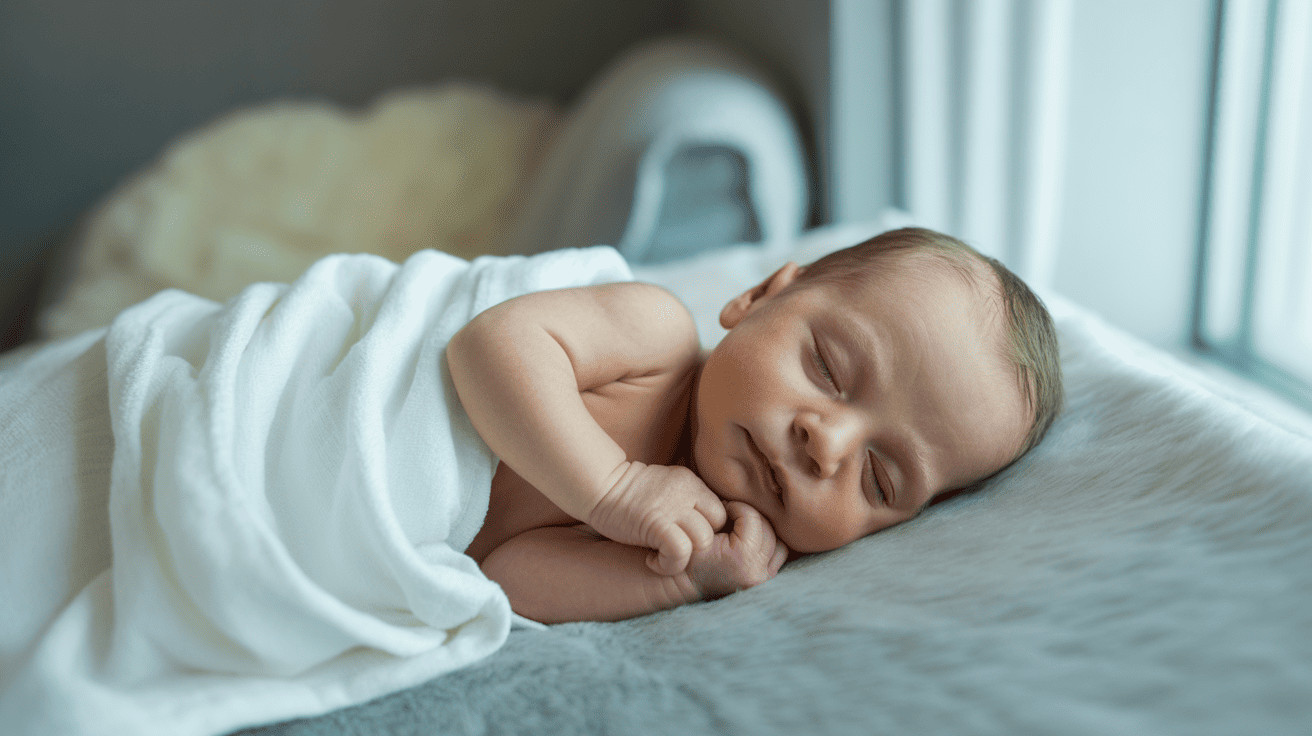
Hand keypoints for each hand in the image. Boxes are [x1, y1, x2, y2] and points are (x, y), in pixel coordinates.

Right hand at [588, 461, 727, 575]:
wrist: (598, 484)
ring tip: (663, 558)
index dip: (708, 530)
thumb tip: (701, 525)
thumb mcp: (666, 487)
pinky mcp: (656, 522)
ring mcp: (672, 506)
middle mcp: (687, 492)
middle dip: (700, 544)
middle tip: (677, 549)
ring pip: (704, 540)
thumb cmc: (628, 493)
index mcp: (691, 482)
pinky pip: (681, 551)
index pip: (720, 511)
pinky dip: (670, 564)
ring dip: (686, 557)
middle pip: (718, 524)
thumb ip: (686, 499)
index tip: (687, 538)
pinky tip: (652, 562)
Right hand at [686, 502, 788, 598]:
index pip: (751, 517)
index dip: (736, 506)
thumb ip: (720, 512)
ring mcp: (764, 578)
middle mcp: (757, 572)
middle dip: (750, 517)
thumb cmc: (688, 551)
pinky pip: (778, 555)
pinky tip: (751, 538)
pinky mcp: (765, 580)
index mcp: (742, 558)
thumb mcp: (700, 529)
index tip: (723, 507)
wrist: (684, 581)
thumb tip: (737, 499)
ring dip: (763, 530)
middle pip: (768, 529)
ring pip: (778, 542)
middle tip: (732, 515)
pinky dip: (768, 544)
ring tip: (743, 528)